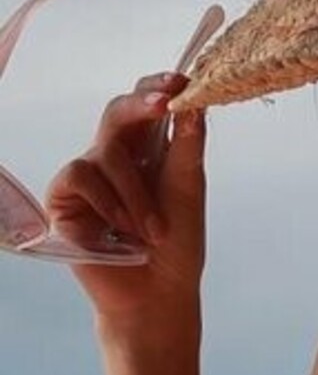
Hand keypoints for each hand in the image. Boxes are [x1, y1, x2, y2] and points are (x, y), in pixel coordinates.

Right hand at [43, 72, 206, 330]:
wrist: (157, 294)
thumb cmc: (177, 246)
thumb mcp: (188, 189)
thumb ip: (189, 145)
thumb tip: (194, 99)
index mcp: (147, 149)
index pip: (146, 104)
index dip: (158, 85)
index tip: (180, 80)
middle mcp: (114, 156)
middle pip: (118, 111)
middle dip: (141, 105)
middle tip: (164, 102)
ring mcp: (87, 176)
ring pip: (107, 153)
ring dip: (136, 194)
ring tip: (152, 231)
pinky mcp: (65, 198)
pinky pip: (82, 176)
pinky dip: (109, 203)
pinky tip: (120, 231)